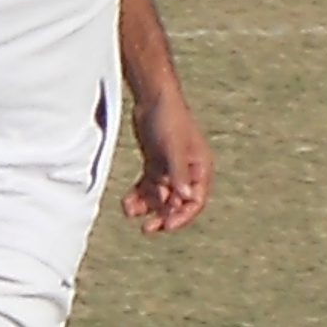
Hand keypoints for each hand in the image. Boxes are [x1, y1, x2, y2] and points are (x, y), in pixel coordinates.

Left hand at [121, 91, 211, 233]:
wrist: (153, 98)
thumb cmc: (169, 119)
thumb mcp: (173, 147)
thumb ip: (179, 173)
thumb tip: (185, 198)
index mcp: (200, 169)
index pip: (195, 201)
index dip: (182, 216)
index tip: (165, 225)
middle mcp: (187, 171)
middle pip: (177, 202)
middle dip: (162, 215)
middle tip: (147, 228)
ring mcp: (171, 168)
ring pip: (160, 195)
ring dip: (147, 205)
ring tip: (129, 210)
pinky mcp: (156, 163)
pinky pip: (148, 186)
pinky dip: (138, 195)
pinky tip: (127, 202)